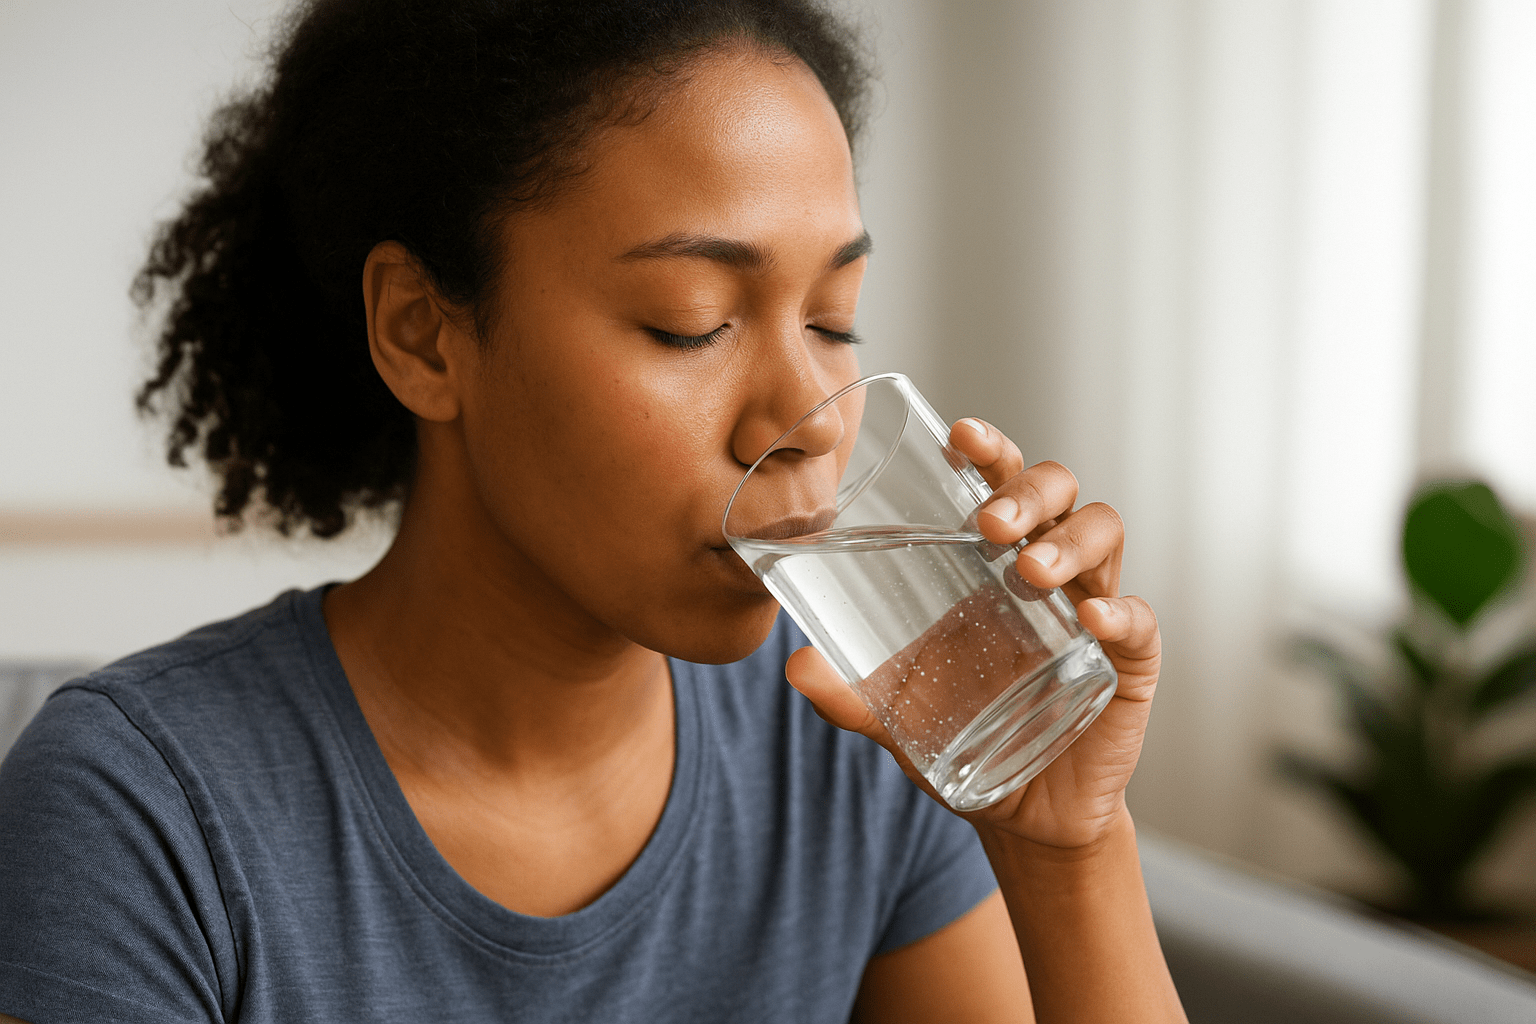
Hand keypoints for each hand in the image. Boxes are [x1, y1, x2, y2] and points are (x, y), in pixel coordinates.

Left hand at [785, 417, 1161, 850]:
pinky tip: (1093, 620)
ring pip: (1103, 533)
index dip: (989, 450)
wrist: (1023, 810)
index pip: (998, 482)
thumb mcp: (897, 718)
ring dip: (1070, 540)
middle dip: (1027, 489)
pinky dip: (1122, 611)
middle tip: (990, 522)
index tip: (961, 434)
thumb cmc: (963, 740)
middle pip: (1056, 490)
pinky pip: (1139, 620)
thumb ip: (849, 697)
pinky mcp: (1128, 660)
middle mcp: (1046, 570)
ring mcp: (1090, 609)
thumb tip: (794, 667)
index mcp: (989, 563)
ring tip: (1031, 569)